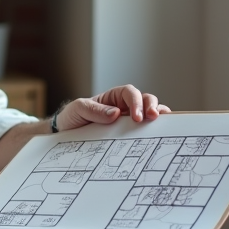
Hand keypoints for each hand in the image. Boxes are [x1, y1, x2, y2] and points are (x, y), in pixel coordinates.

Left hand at [54, 84, 169, 130]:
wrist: (65, 133)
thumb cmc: (72, 117)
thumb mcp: (78, 109)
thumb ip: (94, 110)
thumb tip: (115, 113)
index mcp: (113, 97)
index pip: (130, 93)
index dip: (136, 102)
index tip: (136, 117)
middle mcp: (124, 107)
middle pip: (145, 100)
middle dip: (152, 106)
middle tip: (153, 118)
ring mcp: (128, 121)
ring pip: (148, 114)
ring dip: (158, 116)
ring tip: (162, 125)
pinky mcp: (129, 134)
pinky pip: (144, 131)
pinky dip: (153, 130)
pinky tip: (158, 136)